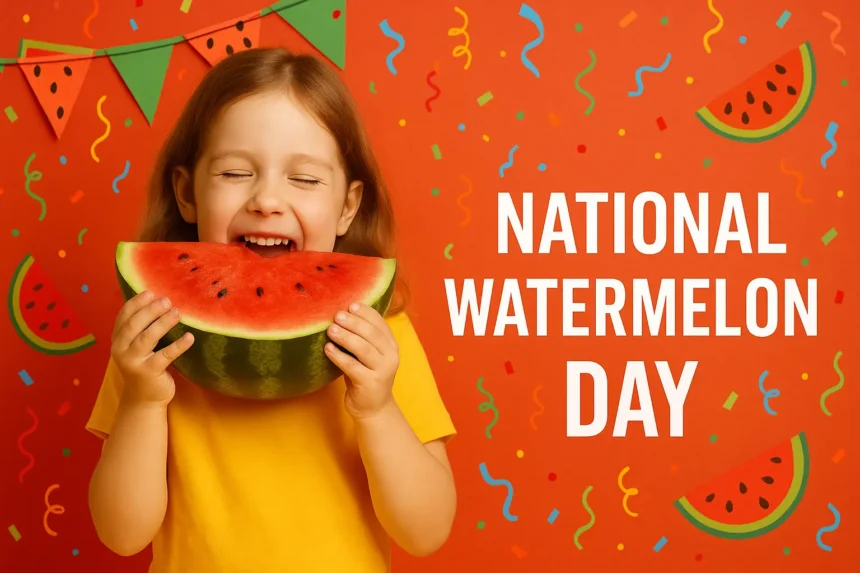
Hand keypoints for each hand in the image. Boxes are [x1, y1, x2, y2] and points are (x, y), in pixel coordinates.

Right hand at [110, 291, 193, 406]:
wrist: (143, 398)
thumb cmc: (144, 365)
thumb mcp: (136, 346)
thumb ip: (141, 327)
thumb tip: (158, 300)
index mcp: (117, 340)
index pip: (123, 317)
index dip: (136, 303)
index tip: (150, 292)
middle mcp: (121, 350)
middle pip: (134, 325)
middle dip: (150, 311)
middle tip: (167, 301)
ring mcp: (133, 362)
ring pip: (147, 338)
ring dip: (163, 323)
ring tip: (177, 312)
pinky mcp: (149, 372)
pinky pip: (166, 356)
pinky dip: (178, 345)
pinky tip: (190, 337)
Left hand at [325, 303, 398, 419]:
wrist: (373, 408)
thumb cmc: (366, 375)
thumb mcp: (369, 355)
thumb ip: (362, 337)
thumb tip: (341, 313)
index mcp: (392, 345)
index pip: (380, 323)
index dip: (365, 312)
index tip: (350, 305)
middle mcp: (391, 356)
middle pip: (371, 334)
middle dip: (353, 322)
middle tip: (336, 316)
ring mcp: (382, 370)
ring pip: (362, 348)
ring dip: (345, 337)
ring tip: (330, 330)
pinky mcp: (370, 383)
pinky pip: (351, 366)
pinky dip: (338, 356)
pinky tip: (327, 349)